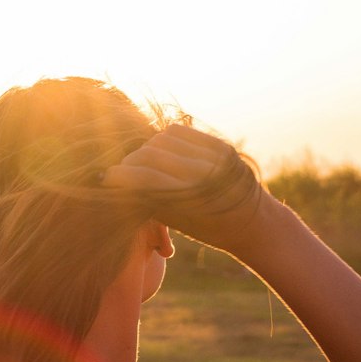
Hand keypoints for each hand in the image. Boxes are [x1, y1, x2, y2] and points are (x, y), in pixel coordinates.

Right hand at [99, 124, 268, 256]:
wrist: (253, 223)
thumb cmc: (210, 229)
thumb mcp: (178, 221)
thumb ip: (150, 200)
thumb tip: (118, 182)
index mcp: (192, 197)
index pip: (146, 177)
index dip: (122, 175)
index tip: (107, 177)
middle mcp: (204, 172)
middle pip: (151, 154)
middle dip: (131, 162)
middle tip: (123, 172)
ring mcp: (215, 155)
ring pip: (163, 140)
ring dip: (147, 150)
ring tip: (142, 162)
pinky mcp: (221, 145)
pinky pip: (180, 132)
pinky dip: (164, 139)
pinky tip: (160, 150)